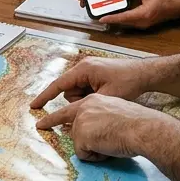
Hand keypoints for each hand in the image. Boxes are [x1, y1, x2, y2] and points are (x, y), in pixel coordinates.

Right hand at [30, 55, 154, 109]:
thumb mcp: (106, 97)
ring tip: (104, 97)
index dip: (45, 97)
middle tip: (97, 102)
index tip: (34, 106)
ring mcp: (89, 69)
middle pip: (69, 90)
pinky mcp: (95, 73)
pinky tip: (105, 95)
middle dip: (79, 100)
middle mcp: (84, 67)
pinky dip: (91, 95)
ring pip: (77, 91)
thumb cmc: (128, 82)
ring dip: (86, 98)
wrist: (145, 74)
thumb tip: (75, 113)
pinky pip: (85, 88)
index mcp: (83, 69)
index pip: (58, 85)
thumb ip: (87, 104)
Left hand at [35, 94, 175, 161]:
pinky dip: (95, 157)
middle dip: (58, 129)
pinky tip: (108, 149)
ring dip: (94, 149)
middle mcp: (84, 108)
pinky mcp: (81, 135)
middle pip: (70, 128)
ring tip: (111, 143)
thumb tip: (90, 134)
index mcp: (94, 101)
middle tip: (38, 127)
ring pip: (80, 144)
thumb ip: (99, 120)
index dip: (53, 118)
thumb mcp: (115, 115)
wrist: (143, 128)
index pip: (69, 110)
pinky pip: (83, 155)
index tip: (40, 123)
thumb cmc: (137, 124)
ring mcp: (81, 121)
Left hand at [98, 0, 179, 29]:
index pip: (124, 17)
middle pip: (122, 21)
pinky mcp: (140, 23)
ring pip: (124, 22)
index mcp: (143, 14)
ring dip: (115, 18)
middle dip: (110, 18)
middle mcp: (141, 22)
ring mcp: (141, 24)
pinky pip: (128, 21)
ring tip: (103, 12)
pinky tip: (115, 12)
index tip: (102, 18)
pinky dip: (121, 17)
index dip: (112, 18)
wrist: (174, 7)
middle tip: (98, 12)